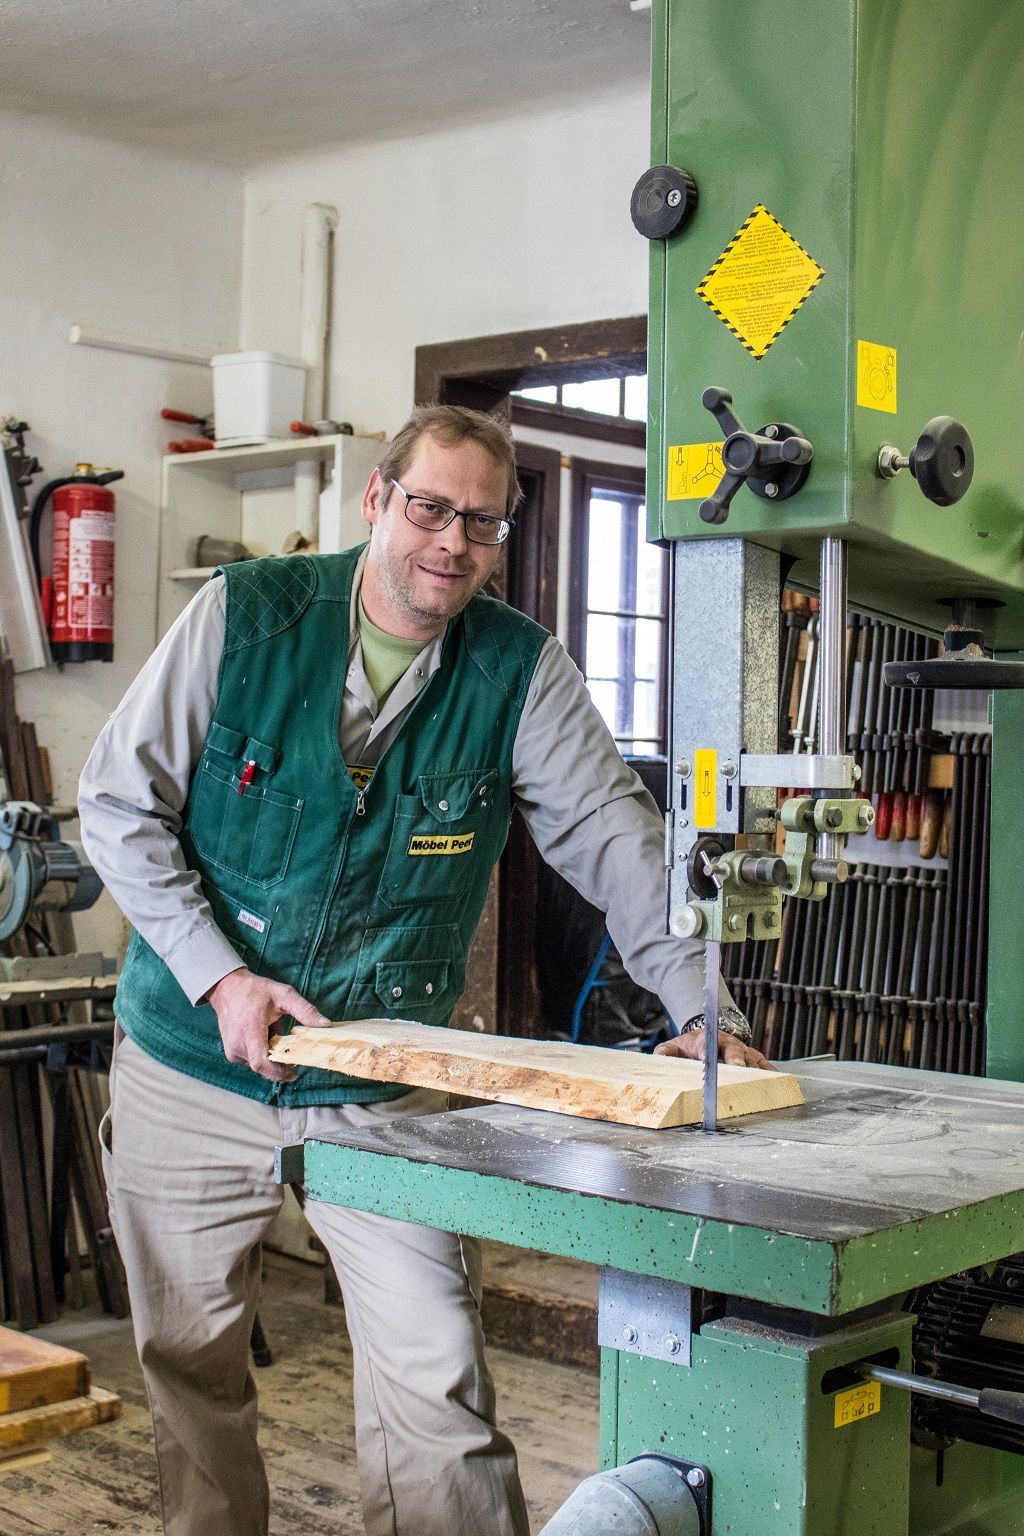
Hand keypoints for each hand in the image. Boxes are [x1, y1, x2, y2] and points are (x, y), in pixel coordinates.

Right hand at [205, 968, 329, 1082]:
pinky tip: (263, 1034)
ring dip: (271, 1053)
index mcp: (250, 1030)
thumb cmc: (255, 990)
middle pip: (263, 1066)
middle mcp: (238, 1044)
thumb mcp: (284, 994)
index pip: (261, 1063)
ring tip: (272, 1030)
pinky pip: (251, 1060)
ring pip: (258, 1063)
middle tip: (290, 1046)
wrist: (227, 988)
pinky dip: (262, 1051)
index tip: (295, 1072)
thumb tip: (325, 1025)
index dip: (279, 1073)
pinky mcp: (231, 1053)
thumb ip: (305, 1010)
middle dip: (280, 1060)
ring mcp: (232, 1050)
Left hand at [655, 1028, 775, 1071]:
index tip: (707, 1059)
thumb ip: (666, 1052)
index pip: (707, 1045)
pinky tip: (777, 1082)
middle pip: (734, 1051)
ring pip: (751, 1058)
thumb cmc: (690, 1046)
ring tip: (761, 1082)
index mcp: (707, 1040)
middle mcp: (728, 1044)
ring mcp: (742, 1050)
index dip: (708, 1051)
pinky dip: (770, 1072)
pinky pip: (764, 1064)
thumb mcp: (674, 1046)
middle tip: (738, 1070)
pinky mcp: (752, 1058)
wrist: (708, 1035)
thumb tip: (659, 1055)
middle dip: (736, 1060)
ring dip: (755, 1069)